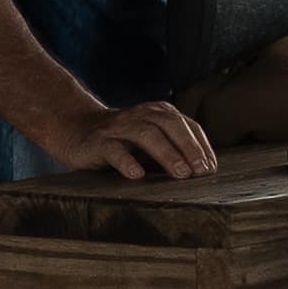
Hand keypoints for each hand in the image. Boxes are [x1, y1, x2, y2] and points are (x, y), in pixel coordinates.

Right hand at [45, 95, 217, 182]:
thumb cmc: (123, 141)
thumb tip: (205, 172)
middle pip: (169, 124)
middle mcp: (141, 115)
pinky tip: (137, 174)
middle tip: (201, 171)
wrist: (76, 131)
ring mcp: (119, 128)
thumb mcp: (151, 140)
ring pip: (146, 134)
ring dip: (166, 153)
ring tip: (180, 173)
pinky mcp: (99, 142)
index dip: (201, 146)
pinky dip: (127, 161)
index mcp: (158, 113)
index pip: (187, 125)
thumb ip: (174, 148)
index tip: (211, 168)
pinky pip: (114, 150)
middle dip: (188, 147)